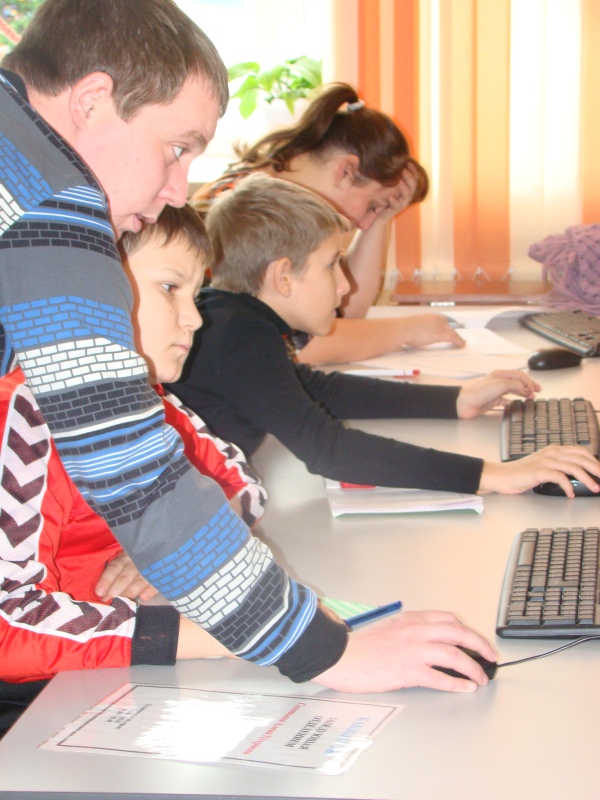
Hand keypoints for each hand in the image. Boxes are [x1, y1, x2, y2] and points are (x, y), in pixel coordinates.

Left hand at [95, 552, 157, 601]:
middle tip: (108, 603)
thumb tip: (100, 592)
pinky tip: (144, 597)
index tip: (99, 593)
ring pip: (139, 580)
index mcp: (124, 558)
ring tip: (123, 603)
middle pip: (125, 576)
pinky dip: (150, 589)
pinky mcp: (162, 573)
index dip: (106, 580)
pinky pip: (156, 582)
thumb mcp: (124, 561)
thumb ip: (114, 574)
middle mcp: (136, 562)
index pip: (114, 568)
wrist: (158, 544)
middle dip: (116, 590)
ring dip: (131, 591)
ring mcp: (149, 567)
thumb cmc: (134, 561)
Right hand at [313, 610, 497, 692]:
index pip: (448, 619)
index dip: (467, 630)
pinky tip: (466, 688)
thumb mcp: (391, 628)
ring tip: (481, 677)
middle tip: (490, 656)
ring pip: (454, 655)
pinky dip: (457, 683)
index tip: (475, 640)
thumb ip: (412, 631)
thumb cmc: (362, 646)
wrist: (343, 656)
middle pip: (458, 633)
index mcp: (411, 619)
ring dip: (472, 667)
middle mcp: (415, 631)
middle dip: (479, 644)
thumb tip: (432, 642)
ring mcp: (413, 650)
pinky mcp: (408, 671)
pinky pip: (440, 678)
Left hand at [375, 163, 420, 222]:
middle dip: (409, 176)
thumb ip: (395, 177)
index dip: (413, 171)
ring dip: (404, 187)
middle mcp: (407, 196)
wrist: (382, 214)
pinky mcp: (395, 210)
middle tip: (403, 169)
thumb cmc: (387, 198)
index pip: (415, 178)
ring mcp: (402, 203)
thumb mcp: (392, 186)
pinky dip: (394, 201)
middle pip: (413, 185)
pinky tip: (390, 197)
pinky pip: (397, 205)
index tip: (408, 162)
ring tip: (399, 181)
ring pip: (407, 195)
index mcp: (408, 190)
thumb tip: (394, 161)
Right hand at [397, 313, 465, 348]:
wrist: (402, 329)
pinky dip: (458, 341)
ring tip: (461, 342)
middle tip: (455, 337)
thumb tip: (409, 336)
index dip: (444, 326)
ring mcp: (438, 326)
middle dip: (452, 331)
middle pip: (448, 325)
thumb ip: (412, 330)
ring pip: (452, 331)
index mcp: (427, 317)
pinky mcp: (440, 334)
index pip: (440, 320)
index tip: (447, 329)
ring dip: (457, 337)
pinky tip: (462, 345)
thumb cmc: (401, 329)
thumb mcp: (408, 328)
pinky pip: (453, 338)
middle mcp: (434, 319)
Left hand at [456, 370, 540, 418]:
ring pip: (514, 391)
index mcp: (501, 375)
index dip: (529, 382)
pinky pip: (506, 400)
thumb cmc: (479, 392)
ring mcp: (496, 391)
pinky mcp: (493, 400)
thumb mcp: (501, 385)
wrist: (465, 403)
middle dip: (528, 386)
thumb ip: (516, 385)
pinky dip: (513, 401)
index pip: (519, 376)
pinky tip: (517, 403)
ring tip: (530, 397)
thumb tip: (526, 389)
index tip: (534, 389)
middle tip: (538, 391)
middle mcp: (499, 382)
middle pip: (518, 382)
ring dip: (523, 393)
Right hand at [480, 445, 599, 496]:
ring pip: (574, 467)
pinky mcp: (538, 471)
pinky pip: (560, 477)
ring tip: (594, 488)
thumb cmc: (520, 474)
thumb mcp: (541, 466)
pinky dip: (568, 487)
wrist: (500, 476)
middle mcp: (551, 452)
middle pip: (581, 458)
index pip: (580, 451)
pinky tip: (570, 494)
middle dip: (596, 468)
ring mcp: (545, 461)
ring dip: (587, 479)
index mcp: (553, 449)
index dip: (593, 460)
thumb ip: (557, 466)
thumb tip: (576, 475)